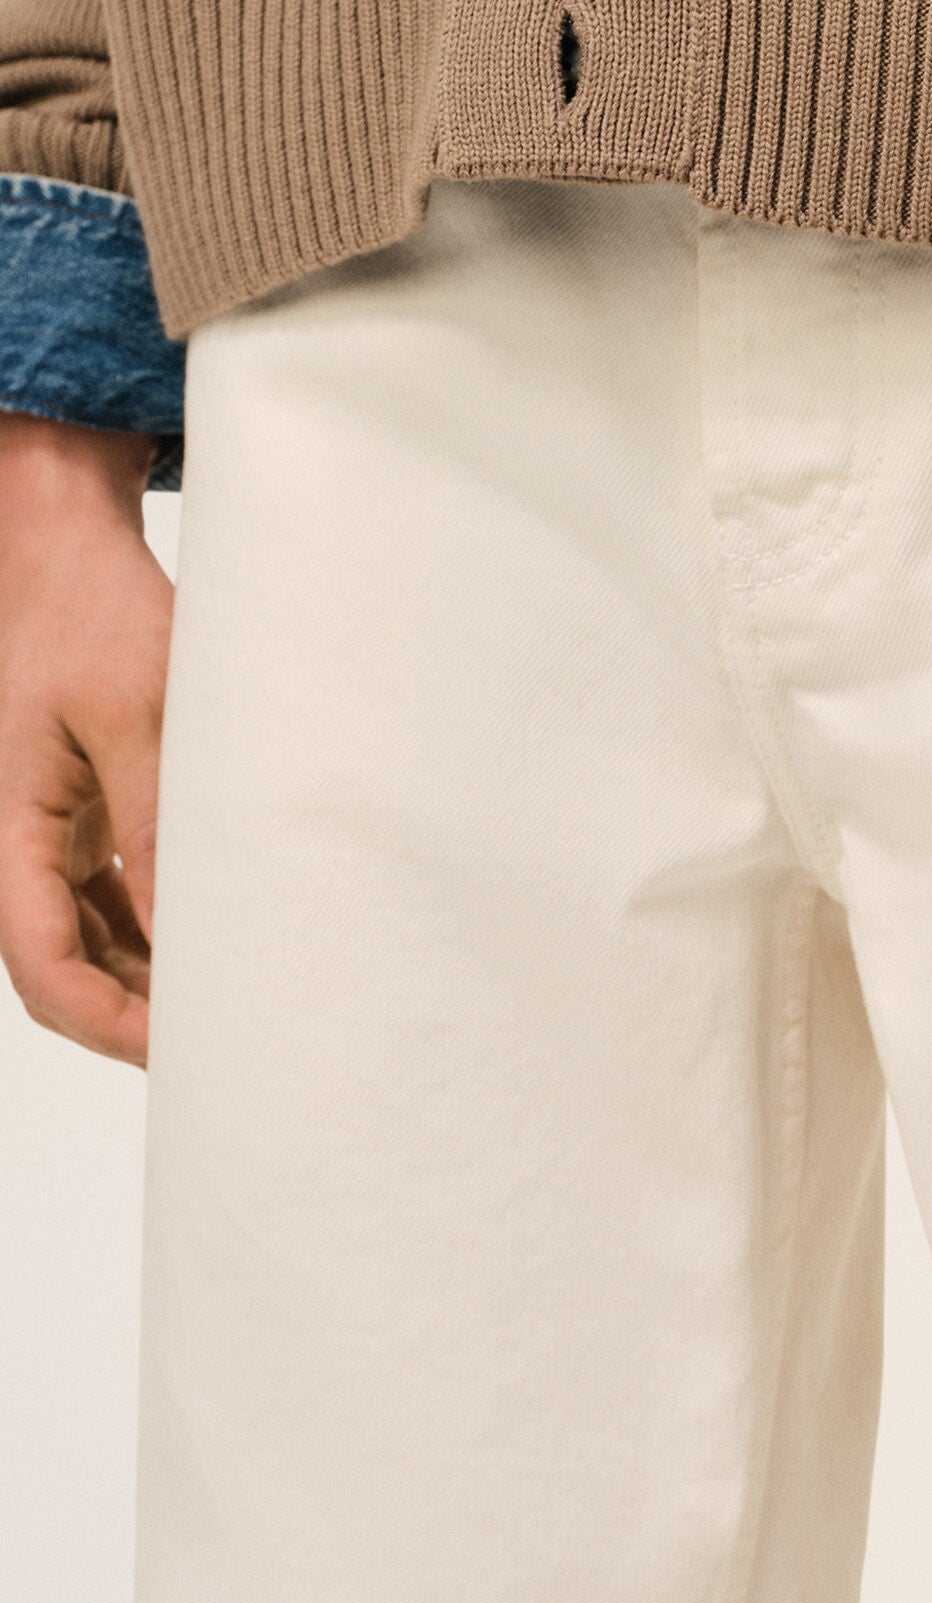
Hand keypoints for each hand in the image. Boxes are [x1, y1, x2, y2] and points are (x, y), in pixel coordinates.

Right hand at [0, 415, 172, 1061]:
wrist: (65, 554)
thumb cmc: (94, 616)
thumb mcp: (137, 715)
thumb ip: (157, 826)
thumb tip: (189, 935)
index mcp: (8, 827)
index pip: (41, 965)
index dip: (109, 1023)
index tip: (188, 1048)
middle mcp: (17, 845)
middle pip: (60, 971)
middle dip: (134, 1018)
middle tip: (230, 1039)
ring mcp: (47, 837)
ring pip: (88, 945)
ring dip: (151, 980)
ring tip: (239, 999)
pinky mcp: (81, 821)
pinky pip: (109, 904)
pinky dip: (157, 933)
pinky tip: (220, 943)